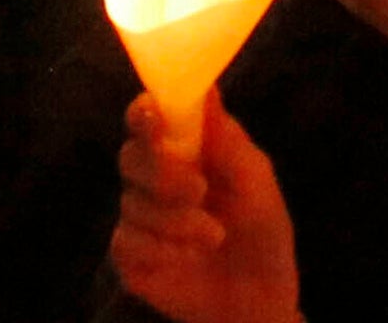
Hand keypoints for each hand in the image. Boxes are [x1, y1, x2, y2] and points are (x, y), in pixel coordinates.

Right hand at [108, 89, 304, 322]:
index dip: (144, 112)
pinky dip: (162, 250)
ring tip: (215, 236)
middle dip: (164, 173)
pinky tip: (188, 258)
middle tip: (199, 190)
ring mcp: (139, 216)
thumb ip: (228, 140)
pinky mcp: (130, 256)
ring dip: (177, 221)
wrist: (258, 298)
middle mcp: (154, 176)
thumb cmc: (261, 230)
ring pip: (132, 203)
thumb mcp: (256, 182)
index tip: (154, 117)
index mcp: (186, 148)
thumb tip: (208, 89)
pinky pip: (126, 242)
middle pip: (131, 156)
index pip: (148, 116)